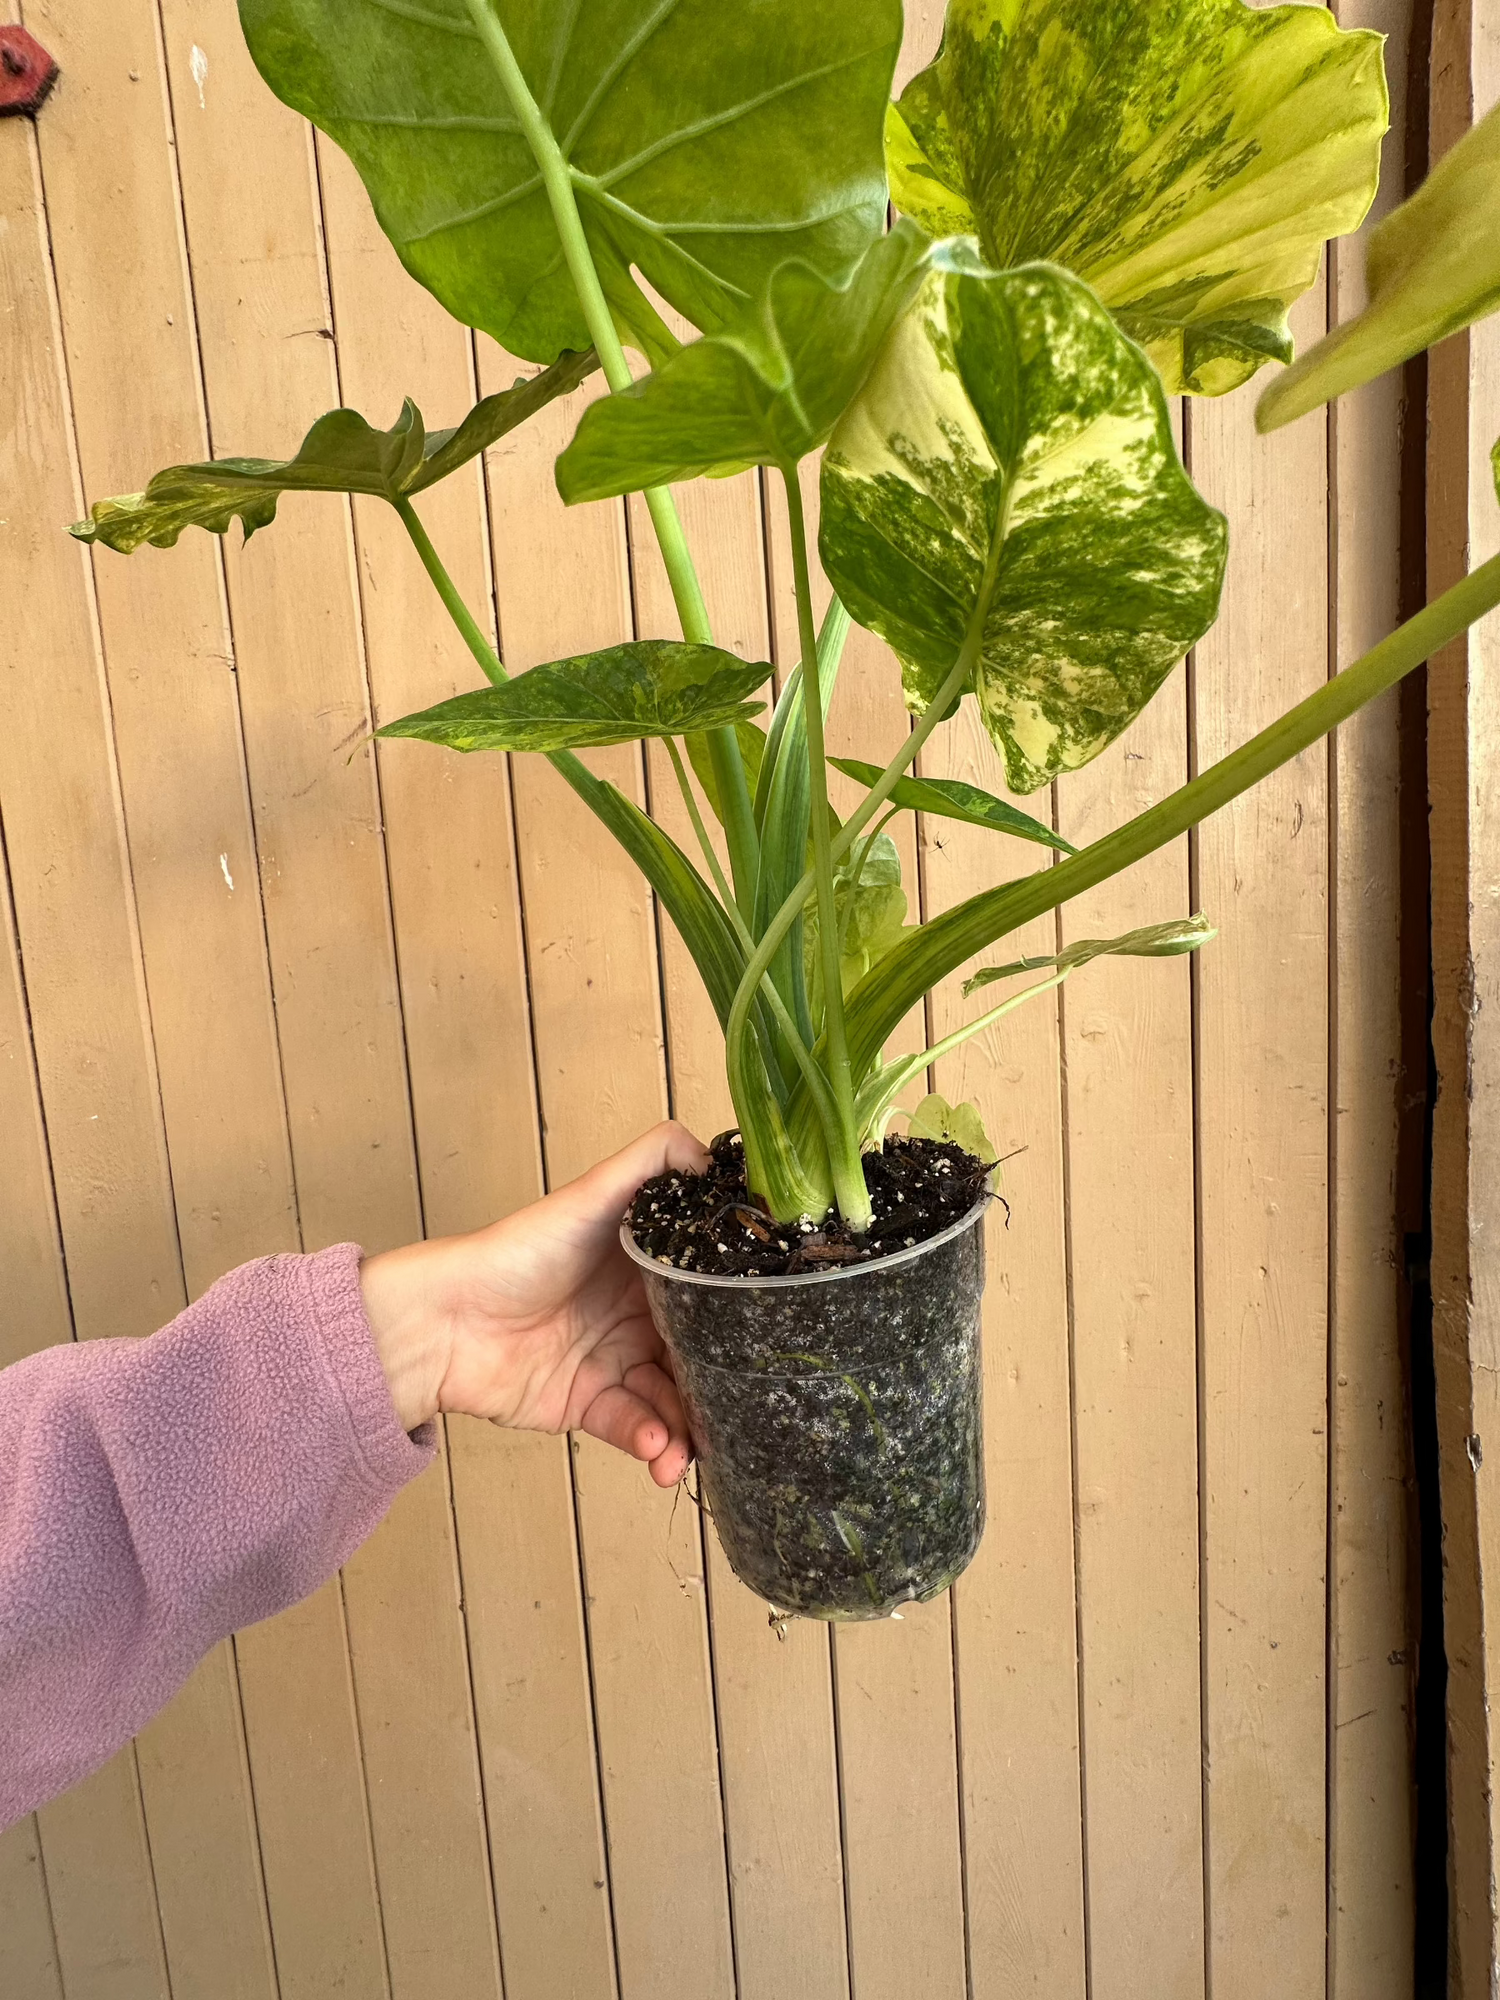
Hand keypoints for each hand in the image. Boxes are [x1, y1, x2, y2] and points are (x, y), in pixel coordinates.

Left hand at [358, 1122, 709, 1485]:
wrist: (447, 1322)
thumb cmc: (521, 1251)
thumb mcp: (593, 1192)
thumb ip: (656, 1162)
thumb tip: (718, 1158)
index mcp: (650, 1267)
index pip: (712, 1295)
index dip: (742, 1316)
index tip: (777, 1336)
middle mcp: (640, 1314)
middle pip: (702, 1355)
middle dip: (723, 1387)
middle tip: (745, 1410)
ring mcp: (616, 1362)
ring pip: (674, 1402)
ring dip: (688, 1430)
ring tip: (686, 1451)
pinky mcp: (590, 1405)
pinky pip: (635, 1427)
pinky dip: (650, 1441)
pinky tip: (657, 1450)